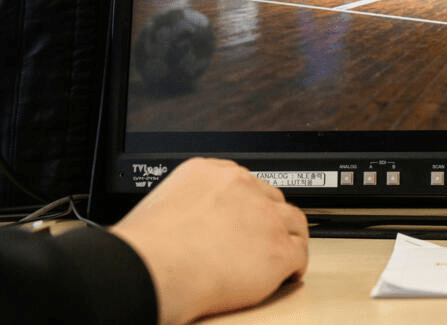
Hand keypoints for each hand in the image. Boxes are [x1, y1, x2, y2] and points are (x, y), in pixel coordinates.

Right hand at [111, 158, 309, 324]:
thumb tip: (184, 221)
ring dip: (289, 237)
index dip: (248, 201)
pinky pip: (299, 253)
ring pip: (292, 222)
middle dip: (268, 217)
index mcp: (211, 173)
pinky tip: (290, 273)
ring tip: (283, 251)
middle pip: (270, 198)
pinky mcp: (278, 249)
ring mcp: (265, 217)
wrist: (155, 269)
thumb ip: (185, 204)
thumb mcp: (160, 203)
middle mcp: (242, 187)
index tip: (247, 214)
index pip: (243, 180)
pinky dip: (296, 265)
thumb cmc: (147, 248)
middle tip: (262, 237)